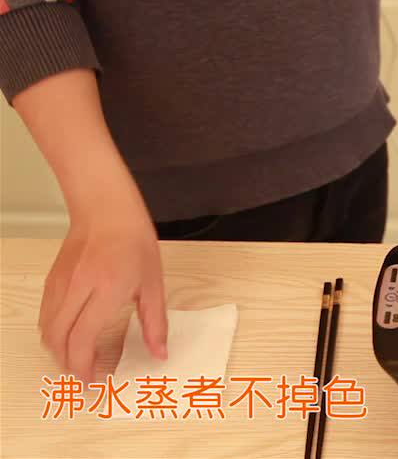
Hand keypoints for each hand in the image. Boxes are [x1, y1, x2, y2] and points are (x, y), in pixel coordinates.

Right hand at [38, 211, 167, 382]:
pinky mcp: (52, 280)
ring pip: (47, 330)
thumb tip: (159, 352)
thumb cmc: (134, 242)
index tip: (93, 381)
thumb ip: (155, 322)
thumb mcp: (153, 284)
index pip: (82, 338)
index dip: (83, 366)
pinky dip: (53, 334)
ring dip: (59, 351)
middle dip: (68, 365)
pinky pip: (45, 315)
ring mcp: (60, 284)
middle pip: (59, 340)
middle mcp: (77, 288)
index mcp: (106, 289)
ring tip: (78, 361)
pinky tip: (70, 338)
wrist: (107, 210)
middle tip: (85, 377)